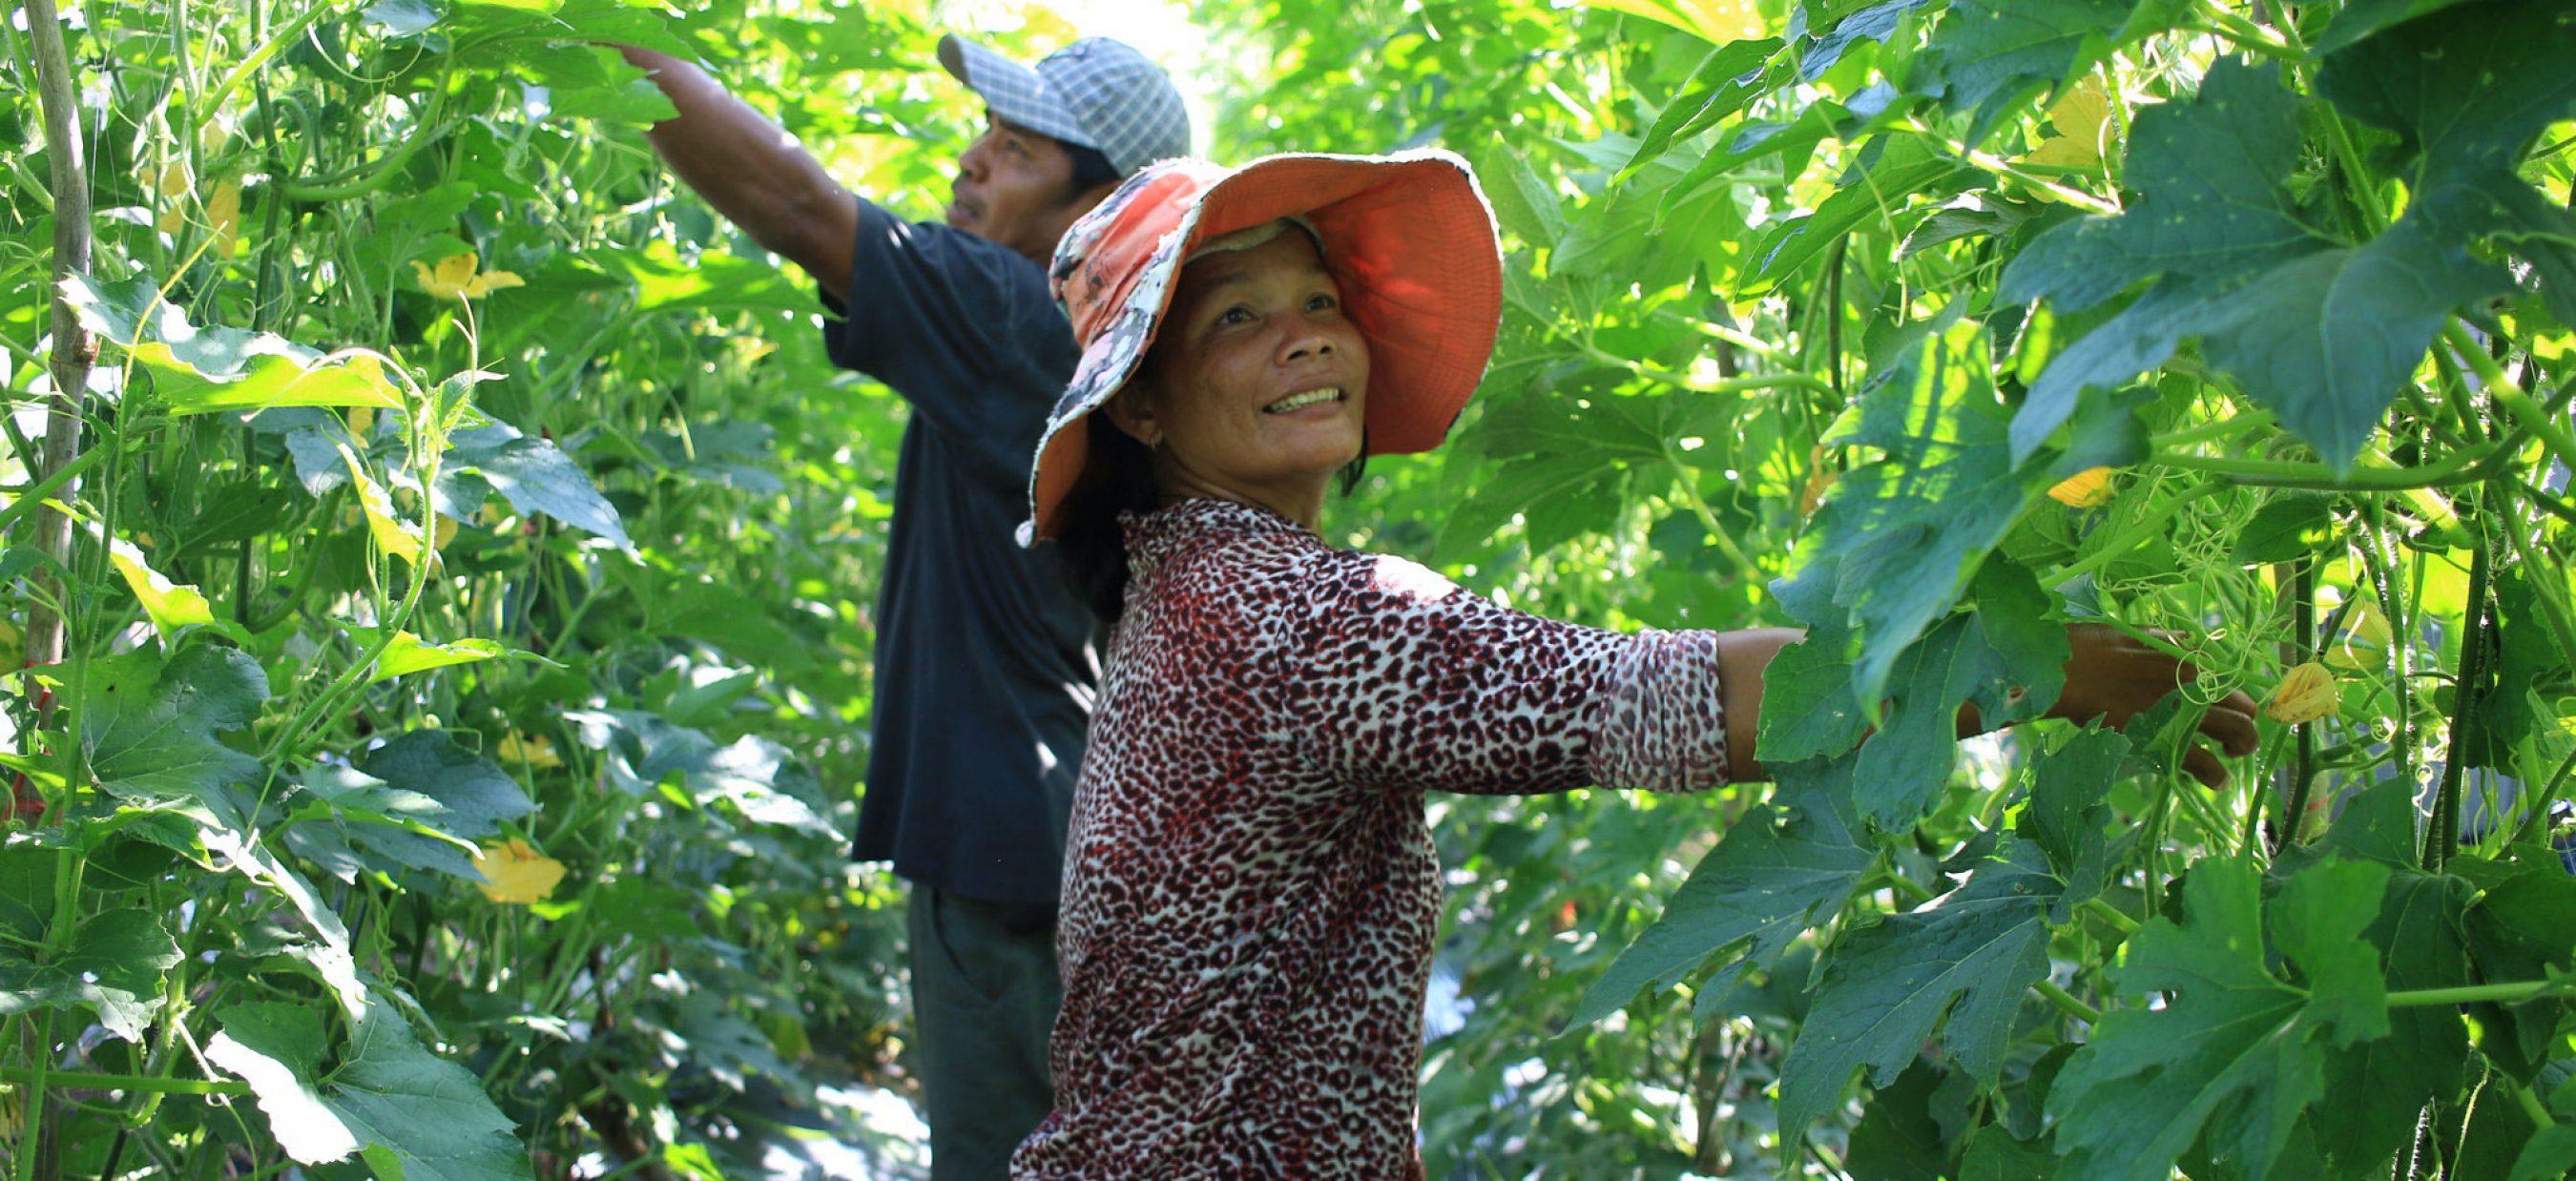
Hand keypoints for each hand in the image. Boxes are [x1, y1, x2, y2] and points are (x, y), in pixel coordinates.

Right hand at [2050, 623, 2257, 787]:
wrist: (2077, 670)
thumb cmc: (2100, 647)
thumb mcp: (2143, 634)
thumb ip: (2171, 642)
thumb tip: (2186, 640)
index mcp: (2192, 660)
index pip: (2231, 682)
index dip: (2233, 700)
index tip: (2226, 710)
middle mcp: (2199, 685)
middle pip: (2243, 708)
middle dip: (2245, 724)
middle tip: (2234, 739)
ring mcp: (2188, 713)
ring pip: (2238, 732)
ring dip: (2241, 746)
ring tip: (2231, 756)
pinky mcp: (2170, 740)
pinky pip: (2206, 763)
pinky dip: (2217, 775)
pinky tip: (2218, 781)